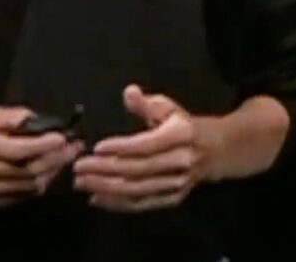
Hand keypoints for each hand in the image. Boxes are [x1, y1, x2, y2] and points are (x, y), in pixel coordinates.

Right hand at [0, 106, 84, 209]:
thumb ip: (13, 117)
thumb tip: (43, 123)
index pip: (17, 149)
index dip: (44, 145)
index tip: (64, 137)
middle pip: (27, 171)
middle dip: (55, 159)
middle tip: (73, 149)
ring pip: (28, 187)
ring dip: (51, 173)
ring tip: (64, 159)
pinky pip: (22, 197)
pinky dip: (39, 185)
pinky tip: (47, 172)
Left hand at [72, 84, 215, 211]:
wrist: (216, 151)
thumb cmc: (184, 126)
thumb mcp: (169, 108)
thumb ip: (146, 103)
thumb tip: (129, 92)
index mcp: (181, 135)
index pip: (147, 144)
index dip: (121, 147)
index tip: (97, 147)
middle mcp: (181, 161)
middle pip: (138, 169)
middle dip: (105, 170)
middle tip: (79, 167)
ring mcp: (178, 183)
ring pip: (138, 190)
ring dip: (106, 188)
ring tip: (81, 183)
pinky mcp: (172, 198)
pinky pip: (142, 204)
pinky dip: (118, 203)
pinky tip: (96, 198)